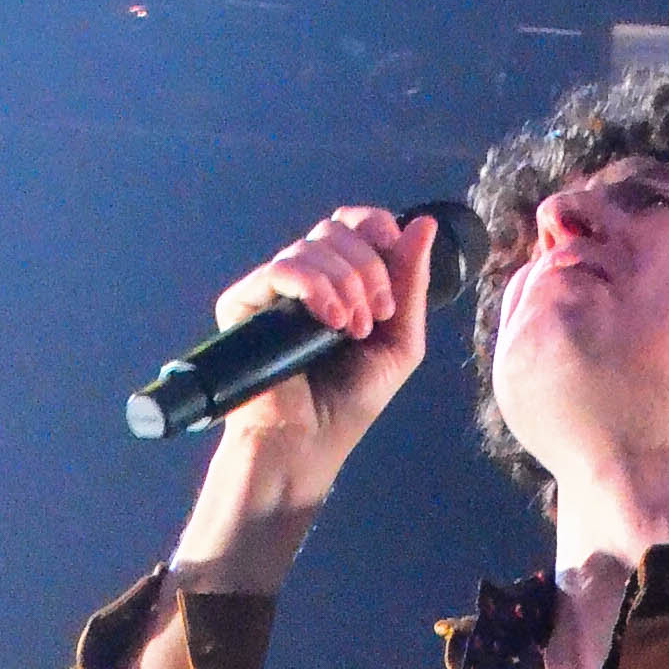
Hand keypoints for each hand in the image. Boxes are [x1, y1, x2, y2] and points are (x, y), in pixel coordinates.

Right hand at [198, 203, 438, 505]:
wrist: (308, 445)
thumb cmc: (349, 403)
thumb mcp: (400, 342)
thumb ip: (411, 285)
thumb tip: (425, 223)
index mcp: (337, 280)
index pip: (351, 224)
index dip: (375, 226)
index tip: (393, 258)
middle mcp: (302, 279)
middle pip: (334, 230)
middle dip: (367, 268)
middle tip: (374, 318)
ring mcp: (271, 291)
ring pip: (310, 247)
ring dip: (345, 283)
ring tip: (353, 330)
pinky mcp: (243, 305)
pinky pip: (279, 270)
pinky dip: (313, 287)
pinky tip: (330, 320)